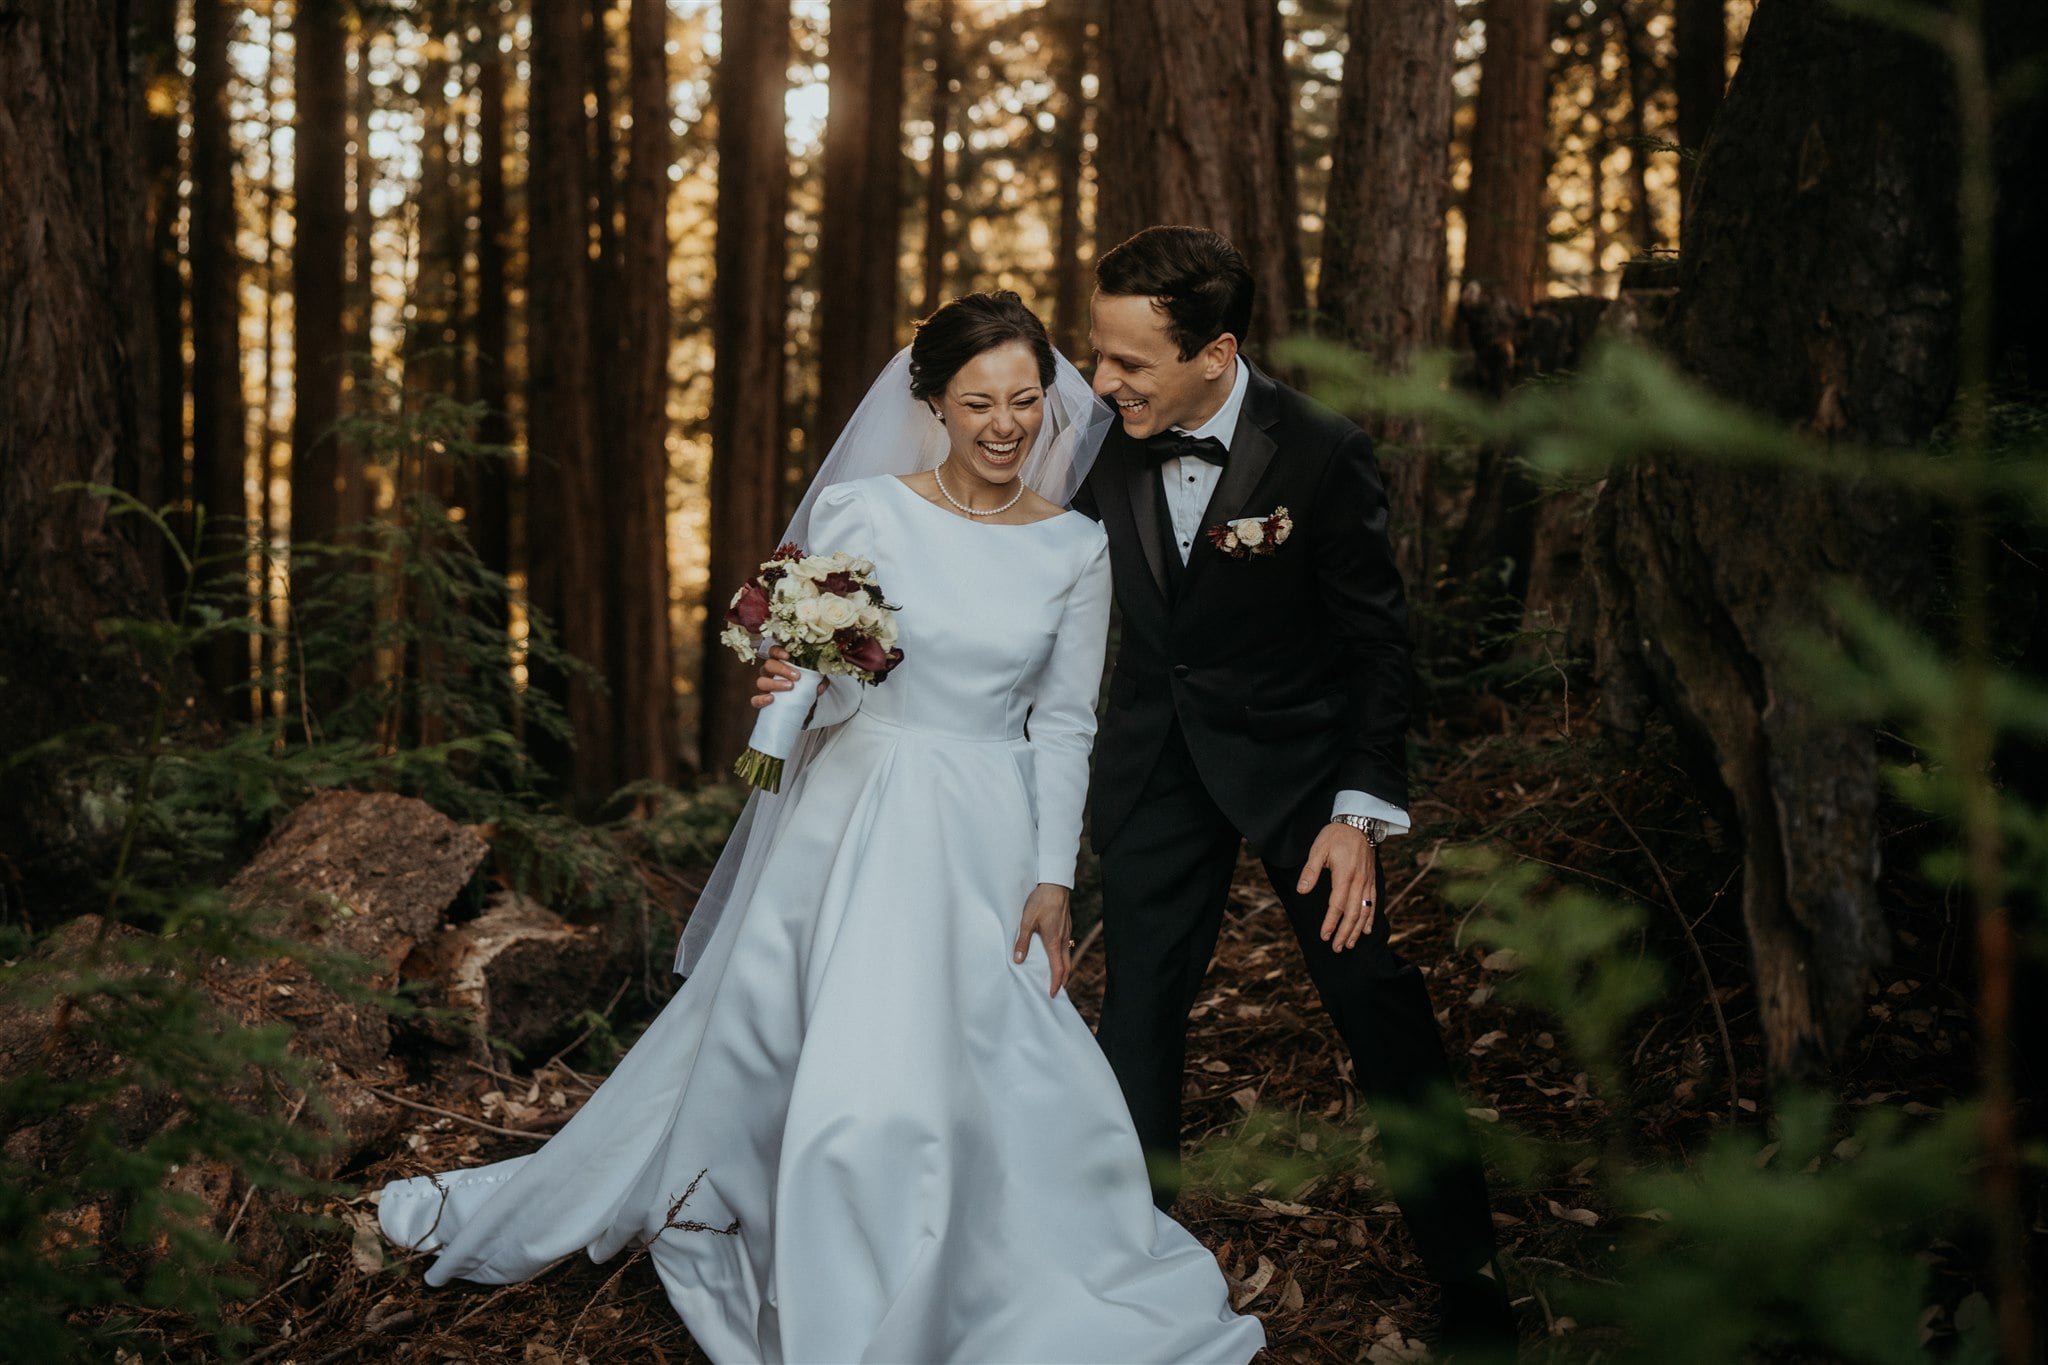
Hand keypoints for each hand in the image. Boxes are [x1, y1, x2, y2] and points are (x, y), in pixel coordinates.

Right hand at [751, 646, 827, 709]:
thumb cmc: (803, 690)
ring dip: (775, 683)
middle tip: (797, 676)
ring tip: (790, 687)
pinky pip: (755, 700)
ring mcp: (764, 686)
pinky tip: (771, 699)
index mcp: (779, 663)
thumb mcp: (814, 683)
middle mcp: (769, 673)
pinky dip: (761, 699)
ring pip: (761, 681)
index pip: (773, 652)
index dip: (778, 651)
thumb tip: (820, 685)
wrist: (799, 708)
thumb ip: (818, 681)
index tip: (788, 655)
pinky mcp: (761, 700)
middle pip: (768, 665)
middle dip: (782, 669)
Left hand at [1012, 884, 1073, 997]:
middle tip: (1056, 990)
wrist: (1054, 884)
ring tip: (1057, 976)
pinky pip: (1067, 946)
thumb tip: (1018, 960)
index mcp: (1054, 942)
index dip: (1056, 983)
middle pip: (1067, 966)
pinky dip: (1064, 957)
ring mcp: (1067, 932)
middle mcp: (1063, 940)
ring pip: (1068, 956)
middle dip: (1063, 980)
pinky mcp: (1067, 926)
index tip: (1053, 993)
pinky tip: (1056, 954)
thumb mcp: (1026, 921)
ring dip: (1064, 969)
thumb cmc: (1040, 902)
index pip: (1058, 969)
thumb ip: (1022, 942)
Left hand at [1298, 822, 1378, 952]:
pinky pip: (1373, 903)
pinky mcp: (1372, 881)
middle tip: (1337, 948)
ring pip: (1364, 912)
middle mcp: (1359, 882)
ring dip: (1357, 930)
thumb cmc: (1336, 836)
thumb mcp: (1318, 849)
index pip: (1337, 905)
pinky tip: (1366, 930)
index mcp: (1345, 875)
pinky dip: (1370, 918)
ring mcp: (1367, 882)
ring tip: (1350, 944)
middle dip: (1345, 933)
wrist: (1359, 823)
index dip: (1331, 922)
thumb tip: (1302, 890)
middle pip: (1353, 913)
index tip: (1325, 936)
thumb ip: (1310, 871)